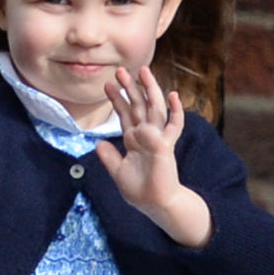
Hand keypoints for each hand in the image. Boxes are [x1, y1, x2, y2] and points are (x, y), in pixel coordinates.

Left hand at [95, 65, 210, 246]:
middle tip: (121, 70)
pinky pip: (173, 126)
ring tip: (144, 72)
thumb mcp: (117, 172)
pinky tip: (175, 96)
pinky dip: (176, 111)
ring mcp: (157, 138)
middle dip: (130, 88)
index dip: (116, 99)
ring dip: (150, 90)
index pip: (124, 114)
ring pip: (155, 108)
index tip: (107, 85)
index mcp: (133, 139)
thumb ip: (109, 157)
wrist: (155, 204)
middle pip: (138, 106)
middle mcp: (145, 135)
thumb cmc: (139, 189)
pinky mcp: (166, 145)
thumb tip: (98, 143)